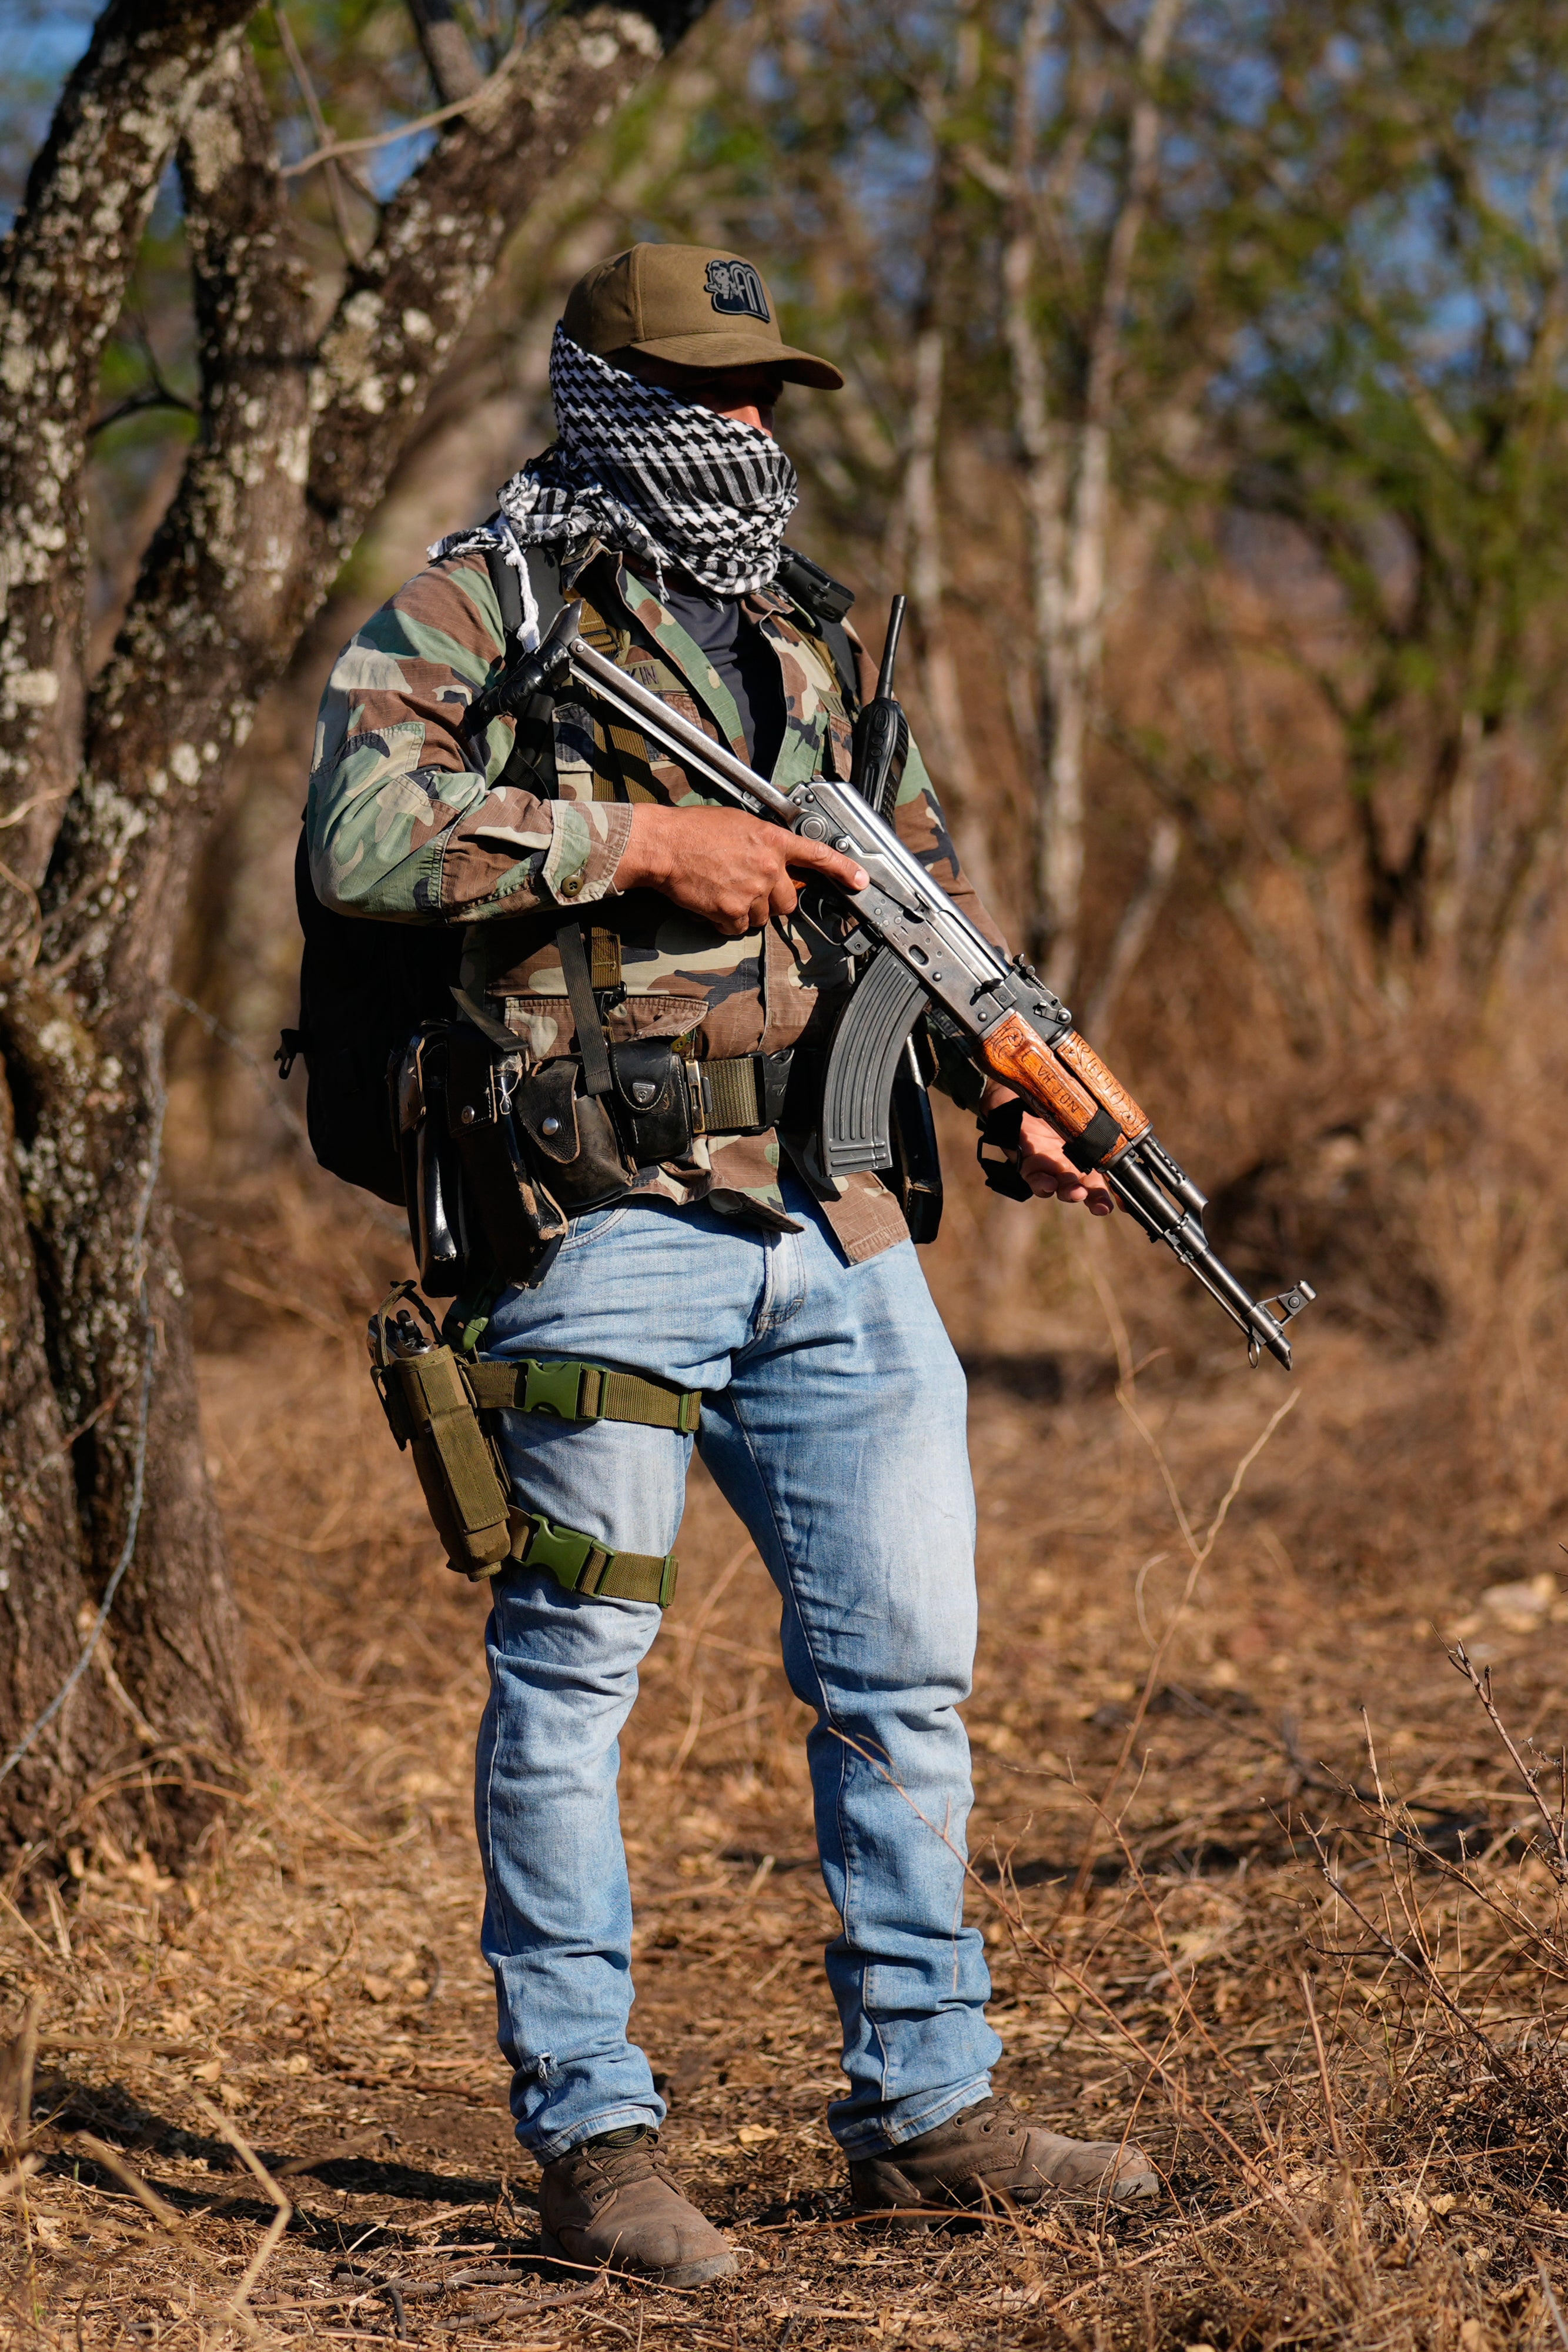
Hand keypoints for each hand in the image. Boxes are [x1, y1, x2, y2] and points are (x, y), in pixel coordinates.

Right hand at [614, 804, 866, 937]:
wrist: (665, 846)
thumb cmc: (695, 830)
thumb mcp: (741, 824)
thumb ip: (766, 843)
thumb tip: (777, 860)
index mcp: (773, 841)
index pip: (818, 856)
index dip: (843, 870)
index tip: (860, 881)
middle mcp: (768, 867)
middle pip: (788, 901)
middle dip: (772, 900)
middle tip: (748, 887)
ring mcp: (752, 892)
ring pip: (762, 917)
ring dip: (747, 910)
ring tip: (724, 889)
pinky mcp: (732, 912)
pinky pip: (738, 928)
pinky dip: (726, 920)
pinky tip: (712, 901)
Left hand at [983, 1086, 1116, 1214]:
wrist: (1021, 1089)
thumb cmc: (1056, 1100)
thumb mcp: (1083, 1112)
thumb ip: (1100, 1125)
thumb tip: (1127, 1131)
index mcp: (1086, 1155)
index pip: (1104, 1179)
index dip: (1115, 1194)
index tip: (1126, 1206)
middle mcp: (1068, 1164)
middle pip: (1085, 1188)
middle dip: (1095, 1200)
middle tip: (1102, 1206)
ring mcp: (1048, 1165)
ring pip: (1060, 1187)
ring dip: (1070, 1193)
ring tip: (1078, 1193)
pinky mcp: (1026, 1161)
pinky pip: (1033, 1177)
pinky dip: (1042, 1183)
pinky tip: (1049, 1185)